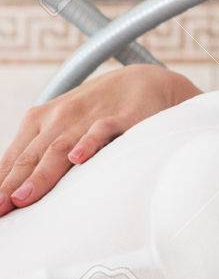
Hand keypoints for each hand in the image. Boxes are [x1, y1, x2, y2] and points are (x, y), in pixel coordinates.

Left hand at [0, 65, 199, 216]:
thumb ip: (44, 154)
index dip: (1, 183)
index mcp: (40, 122)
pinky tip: (78, 158)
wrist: (143, 81)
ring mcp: (87, 118)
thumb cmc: (100, 110)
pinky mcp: (120, 118)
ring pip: (58, 149)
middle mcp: (58, 119)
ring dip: (40, 174)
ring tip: (23, 197)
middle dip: (10, 184)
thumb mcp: (66, 126)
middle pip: (30, 157)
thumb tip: (20, 188)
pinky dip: (88, 143)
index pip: (14, 158)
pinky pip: (101, 131)